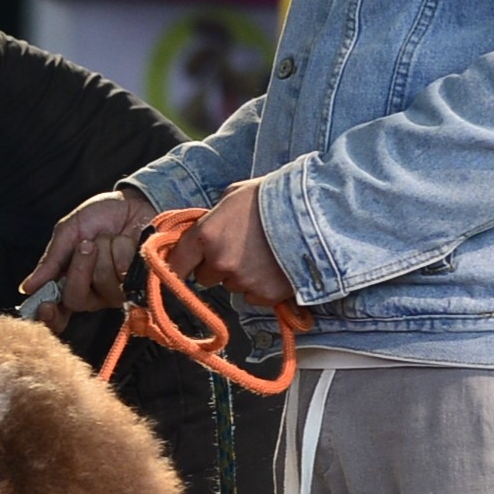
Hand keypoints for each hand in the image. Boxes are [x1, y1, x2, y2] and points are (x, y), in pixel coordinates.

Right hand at [23, 189, 156, 316]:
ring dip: (105, 249)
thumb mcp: (69, 231)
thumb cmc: (101, 217)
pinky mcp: (142, 284)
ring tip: (112, 237)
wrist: (136, 201)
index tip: (45, 307)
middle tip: (87, 243)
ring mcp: (119, 292)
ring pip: (102, 281)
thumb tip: (28, 287)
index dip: (49, 316)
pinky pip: (125, 271)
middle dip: (79, 266)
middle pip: (76, 298)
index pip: (56, 315)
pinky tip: (130, 242)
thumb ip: (51, 260)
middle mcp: (94, 295)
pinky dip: (123, 248)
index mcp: (70, 284)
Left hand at [170, 182, 298, 311]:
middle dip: (218, 266)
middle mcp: (219, 262)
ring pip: (232, 286)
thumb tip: (203, 229)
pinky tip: (277, 266)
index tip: (184, 266)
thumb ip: (213, 218)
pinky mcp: (265, 295)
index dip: (181, 264)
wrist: (317, 211)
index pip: (176, 262)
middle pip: (205, 277)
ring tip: (265, 253)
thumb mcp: (234, 196)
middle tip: (242, 248)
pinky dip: (263, 286)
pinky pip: (255, 296)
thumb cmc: (274, 196)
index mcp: (206, 235)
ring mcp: (242, 281)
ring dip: (243, 275)